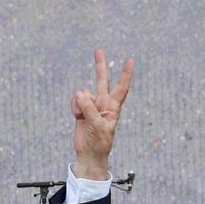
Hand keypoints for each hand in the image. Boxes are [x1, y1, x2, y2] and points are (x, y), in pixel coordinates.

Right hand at [71, 49, 133, 180]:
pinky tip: (77, 117)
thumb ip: (89, 108)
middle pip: (102, 80)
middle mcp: (103, 103)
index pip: (121, 87)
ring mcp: (92, 105)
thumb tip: (79, 93)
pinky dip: (74, 107)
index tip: (130, 60)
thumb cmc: (99, 143)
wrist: (88, 154)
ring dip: (79, 104)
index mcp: (113, 107)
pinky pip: (75, 100)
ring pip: (82, 93)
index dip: (125, 74)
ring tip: (82, 117)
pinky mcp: (81, 109)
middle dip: (100, 65)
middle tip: (98, 50)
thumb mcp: (96, 126)